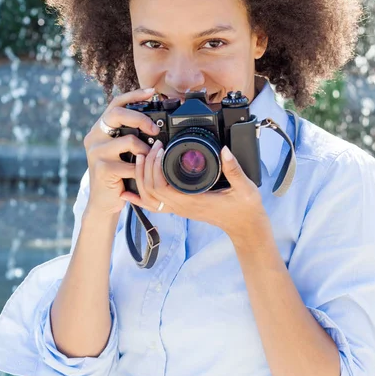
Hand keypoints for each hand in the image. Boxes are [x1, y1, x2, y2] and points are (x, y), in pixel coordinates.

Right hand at [83, 87, 160, 216]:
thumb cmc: (118, 174)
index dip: (134, 95)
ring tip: (148, 159)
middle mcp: (94, 137)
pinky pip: (131, 164)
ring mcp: (96, 152)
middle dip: (140, 119)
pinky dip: (141, 170)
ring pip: (129, 141)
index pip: (115, 104)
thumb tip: (155, 123)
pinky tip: (141, 175)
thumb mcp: (122, 152)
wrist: (104, 202)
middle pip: (117, 114)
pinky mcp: (102, 168)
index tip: (152, 91)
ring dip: (145, 150)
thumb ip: (130, 136)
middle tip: (155, 129)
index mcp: (100, 129)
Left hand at [119, 141, 271, 246]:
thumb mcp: (244, 187)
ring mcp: (180, 209)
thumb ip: (234, 169)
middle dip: (146, 168)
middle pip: (150, 191)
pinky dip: (140, 199)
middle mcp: (182, 207)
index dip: (155, 168)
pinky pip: (155, 205)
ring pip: (149, 198)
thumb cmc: (245, 209)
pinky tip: (128, 194)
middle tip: (151, 148)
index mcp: (193, 201)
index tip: (160, 150)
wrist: (246, 227)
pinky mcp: (181, 208)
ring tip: (142, 159)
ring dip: (141, 179)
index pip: (162, 187)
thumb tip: (224, 150)